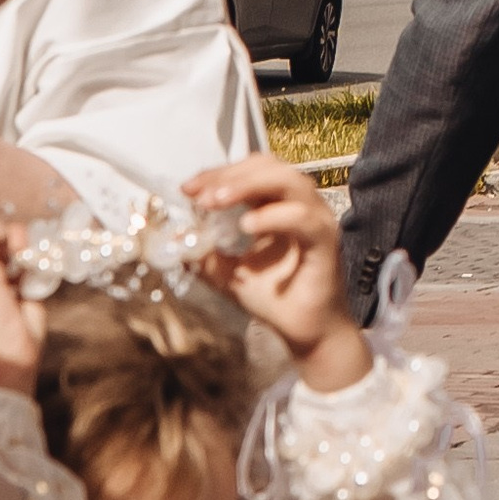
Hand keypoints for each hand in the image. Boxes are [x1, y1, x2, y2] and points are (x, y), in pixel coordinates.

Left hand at [183, 155, 370, 388]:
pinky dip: (274, 216)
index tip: (188, 189)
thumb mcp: (227, 272)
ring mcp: (316, 219)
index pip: (248, 171)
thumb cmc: (273, 298)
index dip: (218, 174)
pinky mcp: (326, 240)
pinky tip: (247, 226)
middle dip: (230, 175)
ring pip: (289, 181)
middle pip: (268, 166)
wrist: (303, 333)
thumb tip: (172, 239)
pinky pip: (302, 218)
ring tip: (217, 201)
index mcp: (277, 204)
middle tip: (200, 195)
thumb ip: (203, 252)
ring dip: (249, 185)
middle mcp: (300, 204)